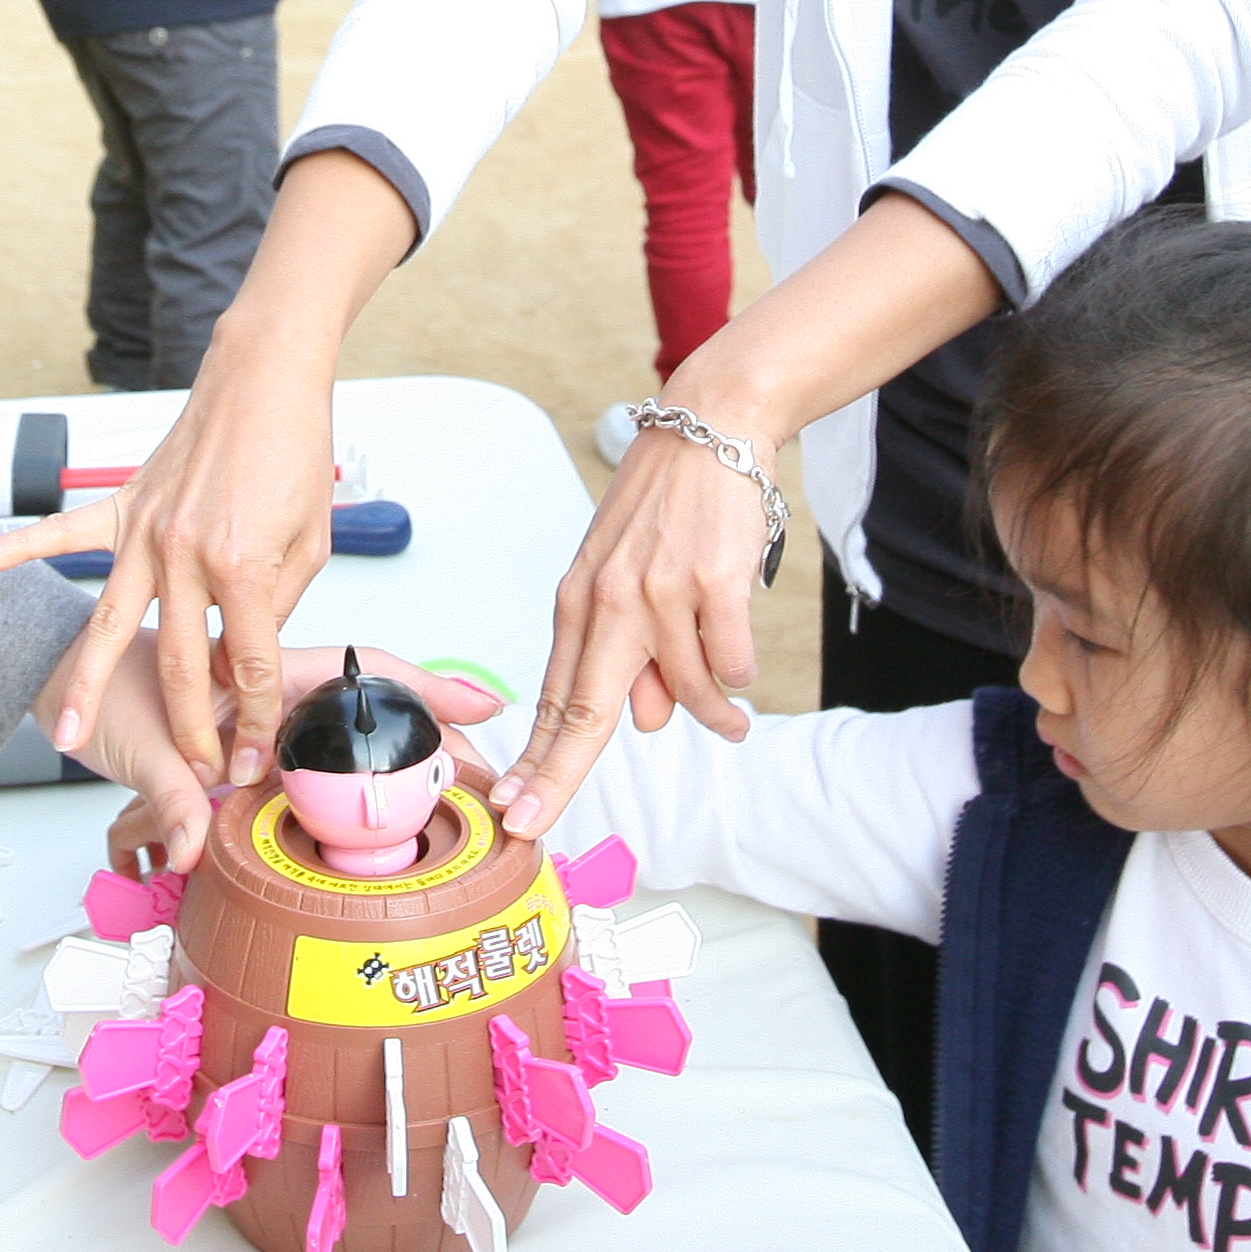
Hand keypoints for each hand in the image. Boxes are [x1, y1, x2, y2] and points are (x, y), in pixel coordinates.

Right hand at [0, 355, 337, 785]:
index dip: (254, 716)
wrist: (265, 379)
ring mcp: (146, 530)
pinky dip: (18, 547)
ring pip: (110, 625)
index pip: (248, 662)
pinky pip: (62, 532)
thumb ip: (277, 604)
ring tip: (67, 736)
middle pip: (178, 664)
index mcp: (241, 564)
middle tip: (191, 769)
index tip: (251, 753)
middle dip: (187, 727)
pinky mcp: (124, 505)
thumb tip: (242, 652)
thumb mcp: (310, 542)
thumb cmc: (292, 449)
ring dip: (86, 685)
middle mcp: (184, 552)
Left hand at [93, 645, 504, 872]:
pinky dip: (348, 790)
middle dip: (435, 735)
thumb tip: (189, 847)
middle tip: (487, 774)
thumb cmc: (100, 692)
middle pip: (373, 710)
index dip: (427, 688)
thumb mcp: (134, 744)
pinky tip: (380, 816)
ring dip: (402, 762)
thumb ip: (169, 797)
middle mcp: (271, 695)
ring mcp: (264, 724)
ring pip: (348, 741)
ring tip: (456, 795)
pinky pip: (311, 771)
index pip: (362, 672)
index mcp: (259, 671)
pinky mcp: (248, 754)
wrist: (63, 682)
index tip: (482, 705)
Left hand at [487, 411, 769, 839]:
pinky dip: (741, 671)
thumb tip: (648, 721)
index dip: (535, 760)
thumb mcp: (626, 575)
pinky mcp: (713, 582)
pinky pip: (732, 663)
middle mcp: (609, 600)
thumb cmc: (666, 507)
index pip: (556, 699)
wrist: (709, 430)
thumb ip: (629, 651)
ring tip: (732, 722)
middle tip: (531, 821)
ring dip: (713, 716)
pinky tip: (740, 649)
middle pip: (584, 709)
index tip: (510, 807)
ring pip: (685, 693)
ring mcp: (660, 591)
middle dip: (554, 774)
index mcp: (580, 601)